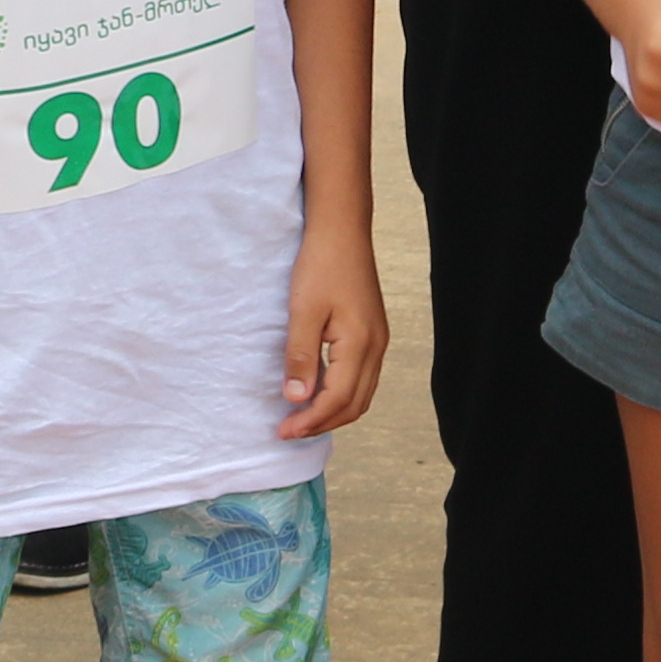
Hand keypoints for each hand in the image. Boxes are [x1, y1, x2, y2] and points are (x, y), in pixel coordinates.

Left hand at [274, 227, 390, 439]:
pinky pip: (362, 378)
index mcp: (361, 344)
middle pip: (355, 404)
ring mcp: (378, 340)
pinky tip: (319, 391)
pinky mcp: (373, 333)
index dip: (310, 421)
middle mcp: (376, 347)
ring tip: (302, 418)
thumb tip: (296, 399)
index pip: (337, 400)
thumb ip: (301, 356)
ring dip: (333, 411)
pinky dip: (342, 394)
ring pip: (362, 394)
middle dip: (323, 423)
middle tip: (289, 431)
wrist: (342, 230)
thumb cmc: (321, 264)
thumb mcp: (303, 310)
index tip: (283, 431)